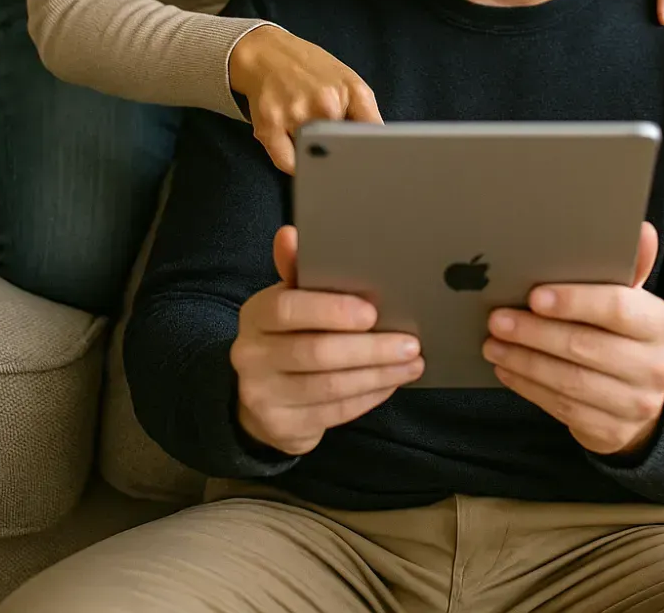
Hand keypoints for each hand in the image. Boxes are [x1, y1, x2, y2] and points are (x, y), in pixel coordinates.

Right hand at [228, 25, 380, 173]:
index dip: (371, 153)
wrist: (267, 52)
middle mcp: (325, 103)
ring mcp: (296, 114)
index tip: (368, 161)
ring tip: (308, 134)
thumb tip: (381, 151)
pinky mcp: (269, 125)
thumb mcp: (350, 82)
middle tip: (331, 143)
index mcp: (351, 92)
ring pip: (314, 158)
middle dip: (339, 154)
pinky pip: (287, 163)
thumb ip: (367, 115)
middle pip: (341, 151)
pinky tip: (294, 147)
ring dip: (314, 157)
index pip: (371, 136)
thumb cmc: (311, 69)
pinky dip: (293, 164)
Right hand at [231, 226, 423, 456]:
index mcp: (255, 315)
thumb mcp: (286, 301)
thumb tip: (290, 235)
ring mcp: (263, 396)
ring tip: (412, 362)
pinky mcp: (282, 428)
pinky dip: (369, 397)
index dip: (330, 310)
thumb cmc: (285, 336)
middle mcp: (251, 356)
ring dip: (378, 374)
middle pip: (315, 352)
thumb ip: (295, 271)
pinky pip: (334, 412)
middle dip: (369, 348)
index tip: (372, 313)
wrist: (257, 398)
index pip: (287, 309)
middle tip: (409, 343)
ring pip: (329, 387)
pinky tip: (392, 383)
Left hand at [483, 223, 663, 455]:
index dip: (574, 301)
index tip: (534, 296)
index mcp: (661, 325)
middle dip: (535, 332)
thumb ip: (630, 268)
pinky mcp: (611, 433)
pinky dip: (529, 387)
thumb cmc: (628, 337)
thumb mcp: (634, 302)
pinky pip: (562, 408)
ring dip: (524, 361)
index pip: (618, 308)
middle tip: (497, 319)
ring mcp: (635, 405)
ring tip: (492, 343)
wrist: (648, 401)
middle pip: (585, 347)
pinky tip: (507, 369)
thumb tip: (640, 229)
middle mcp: (655, 367)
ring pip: (569, 382)